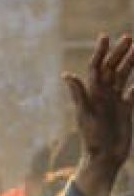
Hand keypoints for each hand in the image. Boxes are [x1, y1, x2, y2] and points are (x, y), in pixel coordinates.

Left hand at [65, 34, 133, 195]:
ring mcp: (114, 102)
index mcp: (93, 93)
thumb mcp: (84, 115)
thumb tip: (67, 75)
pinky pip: (132, 93)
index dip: (100, 52)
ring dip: (130, 63)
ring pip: (123, 77)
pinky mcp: (125, 111)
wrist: (104, 158)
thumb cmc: (92, 138)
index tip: (105, 36)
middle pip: (112, 69)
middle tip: (128, 38)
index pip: (96, 68)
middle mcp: (103, 95)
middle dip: (119, 53)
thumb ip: (78, 94)